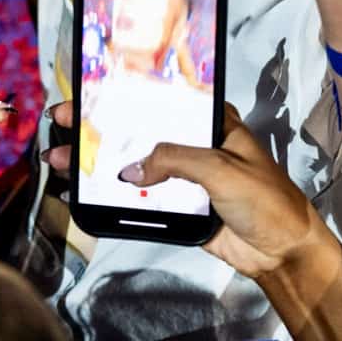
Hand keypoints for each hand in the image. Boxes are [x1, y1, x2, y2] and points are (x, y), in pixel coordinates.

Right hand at [43, 101, 330, 280]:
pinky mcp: (176, 205)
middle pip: (138, 129)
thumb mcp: (221, 168)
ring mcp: (182, 175)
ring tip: (61, 159)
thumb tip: (131, 170)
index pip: (161, 98)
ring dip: (98, 161)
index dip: (123, 92)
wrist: (280, 251)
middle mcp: (193, 142)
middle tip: (61, 122)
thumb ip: (176, 160)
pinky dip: (111, 193)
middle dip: (98, 125)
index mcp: (210, 121)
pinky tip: (83, 188)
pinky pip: (139, 196)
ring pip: (134, 163)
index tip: (88, 88)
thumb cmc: (265, 198)